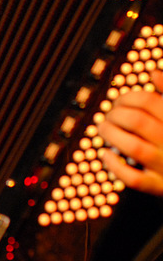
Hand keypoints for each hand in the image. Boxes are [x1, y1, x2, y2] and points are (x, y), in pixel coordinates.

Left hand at [98, 70, 162, 196]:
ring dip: (112, 135)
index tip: (119, 100)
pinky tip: (106, 154)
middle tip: (109, 114)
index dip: (128, 97)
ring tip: (103, 128)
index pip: (149, 102)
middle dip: (116, 114)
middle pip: (138, 122)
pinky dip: (116, 167)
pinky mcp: (159, 187)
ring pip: (135, 148)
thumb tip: (154, 73)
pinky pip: (134, 179)